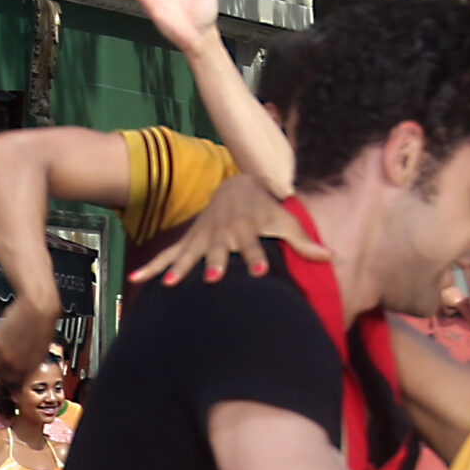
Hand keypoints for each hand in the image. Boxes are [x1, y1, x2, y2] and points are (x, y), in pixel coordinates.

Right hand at [0, 294, 62, 381]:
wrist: (37, 309)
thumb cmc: (43, 324)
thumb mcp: (41, 348)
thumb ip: (30, 359)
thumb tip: (24, 361)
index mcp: (30, 367)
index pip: (16, 382)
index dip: (9, 381)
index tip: (4, 380)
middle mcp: (17, 364)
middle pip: (0, 376)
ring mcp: (4, 355)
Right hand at [130, 172, 328, 287]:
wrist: (237, 185)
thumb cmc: (266, 209)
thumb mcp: (286, 221)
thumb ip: (305, 242)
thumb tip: (331, 256)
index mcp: (248, 228)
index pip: (254, 245)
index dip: (256, 257)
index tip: (261, 272)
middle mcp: (223, 233)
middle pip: (218, 251)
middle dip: (214, 263)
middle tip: (212, 279)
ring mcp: (203, 238)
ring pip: (189, 254)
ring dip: (179, 268)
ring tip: (169, 284)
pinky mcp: (190, 241)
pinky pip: (168, 254)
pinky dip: (153, 267)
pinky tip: (137, 282)